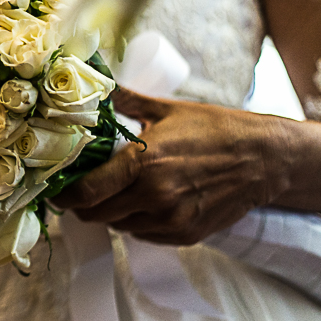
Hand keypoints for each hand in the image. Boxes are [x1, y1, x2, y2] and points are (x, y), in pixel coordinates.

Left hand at [53, 87, 293, 244]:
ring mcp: (171, 219)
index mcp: (144, 163)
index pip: (86, 192)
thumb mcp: (166, 109)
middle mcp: (154, 196)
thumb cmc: (215, 129)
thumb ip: (125, 100)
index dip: (64, 195)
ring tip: (118, 191)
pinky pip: (142, 234)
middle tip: (83, 189)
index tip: (56, 189)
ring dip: (110, 212)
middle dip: (83, 203)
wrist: (265, 159)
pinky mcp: (185, 234)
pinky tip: (145, 201)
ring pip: (117, 225)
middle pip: (95, 214)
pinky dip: (135, 221)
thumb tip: (95, 85)